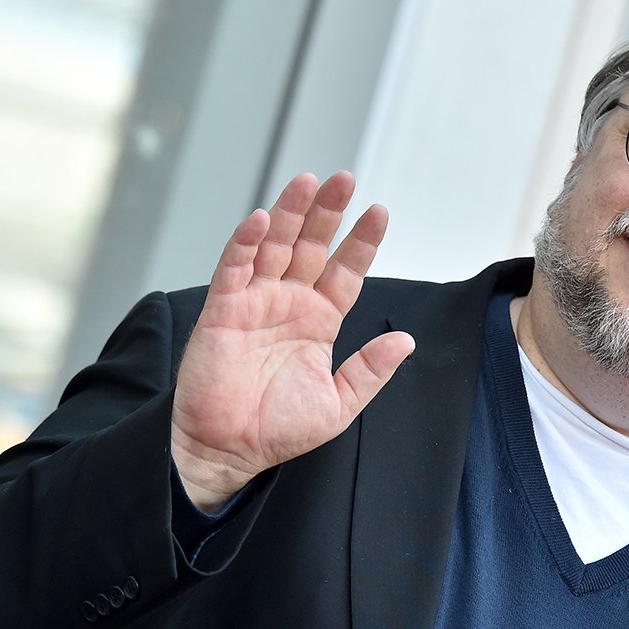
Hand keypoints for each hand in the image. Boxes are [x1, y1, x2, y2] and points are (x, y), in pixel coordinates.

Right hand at [169, 172, 414, 509]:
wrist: (230, 450)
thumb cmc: (278, 430)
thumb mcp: (339, 403)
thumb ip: (370, 370)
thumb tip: (407, 340)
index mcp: (318, 321)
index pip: (345, 271)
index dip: (362, 241)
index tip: (379, 211)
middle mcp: (288, 303)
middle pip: (310, 245)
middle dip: (327, 212)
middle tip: (345, 178)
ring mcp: (254, 302)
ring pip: (273, 245)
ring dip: (289, 212)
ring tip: (308, 182)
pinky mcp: (222, 310)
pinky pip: (234, 268)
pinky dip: (245, 242)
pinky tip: (261, 219)